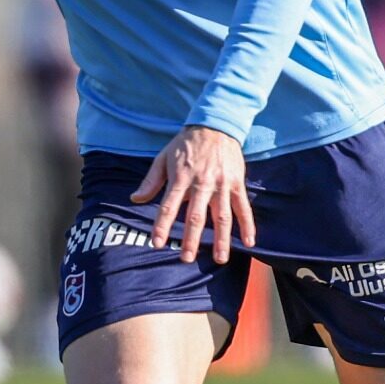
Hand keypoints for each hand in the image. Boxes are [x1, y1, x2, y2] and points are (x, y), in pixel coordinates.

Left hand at [130, 125, 255, 264]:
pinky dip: (248, 225)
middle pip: (195, 216)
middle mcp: (202, 183)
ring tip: (220, 259)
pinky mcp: (237, 183)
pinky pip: (243, 207)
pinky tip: (249, 243)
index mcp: (181, 178)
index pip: (168, 206)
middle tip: (186, 258)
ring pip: (222, 216)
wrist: (215, 124)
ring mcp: (222, 184)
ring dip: (221, 239)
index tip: (156, 243)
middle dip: (191, 239)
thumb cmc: (186, 143)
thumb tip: (135, 199)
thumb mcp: (163, 157)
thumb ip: (151, 180)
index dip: (161, 225)